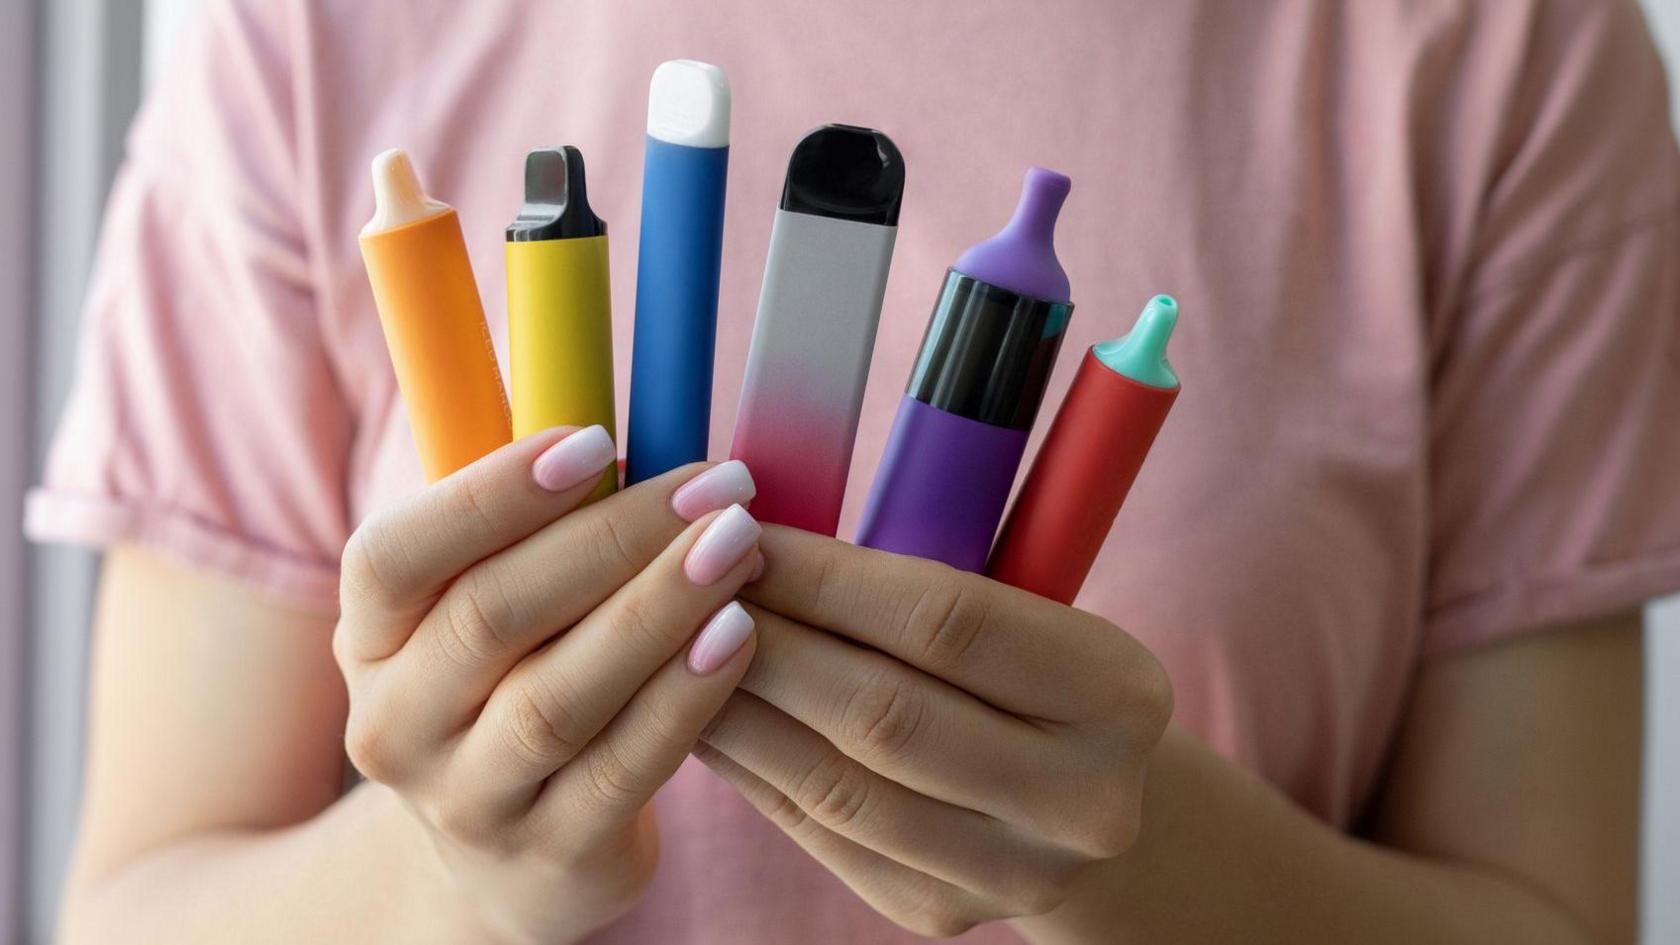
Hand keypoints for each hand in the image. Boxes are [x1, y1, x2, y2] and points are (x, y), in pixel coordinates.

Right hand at [333, 427, 763, 944]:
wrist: (507, 859)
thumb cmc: (516, 684)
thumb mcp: (490, 604)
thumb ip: (533, 525)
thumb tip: (629, 417)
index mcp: (369, 635)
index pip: (394, 557)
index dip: (491, 494)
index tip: (597, 438)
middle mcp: (396, 722)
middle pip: (491, 617)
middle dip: (613, 538)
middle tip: (716, 485)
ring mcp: (467, 800)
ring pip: (557, 698)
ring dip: (657, 611)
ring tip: (739, 548)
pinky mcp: (550, 857)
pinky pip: (622, 770)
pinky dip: (685, 697)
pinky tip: (740, 636)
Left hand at [693, 526, 1172, 937]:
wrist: (1092, 805)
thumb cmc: (1034, 675)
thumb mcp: (1029, 610)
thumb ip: (923, 581)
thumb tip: (759, 538)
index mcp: (1117, 692)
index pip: (945, 623)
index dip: (828, 578)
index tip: (745, 534)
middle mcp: (1082, 797)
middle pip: (884, 714)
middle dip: (768, 643)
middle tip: (686, 587)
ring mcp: (1013, 871)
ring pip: (838, 786)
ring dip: (739, 711)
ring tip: (673, 650)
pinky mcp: (940, 913)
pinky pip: (818, 833)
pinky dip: (750, 769)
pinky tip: (701, 717)